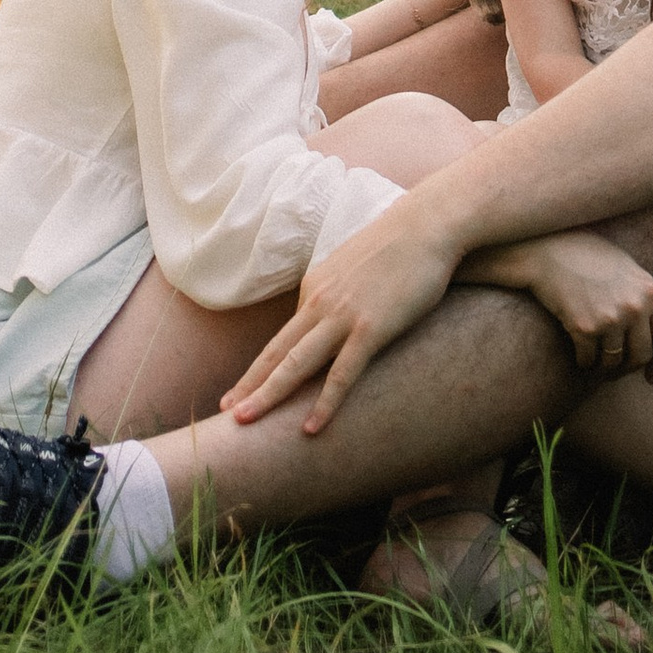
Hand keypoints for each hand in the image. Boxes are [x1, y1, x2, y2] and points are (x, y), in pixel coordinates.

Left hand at [222, 196, 459, 432]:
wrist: (427, 223)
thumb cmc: (400, 244)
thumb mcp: (356, 266)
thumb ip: (340, 292)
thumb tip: (337, 317)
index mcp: (315, 286)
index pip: (284, 336)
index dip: (262, 366)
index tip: (243, 390)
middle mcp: (320, 302)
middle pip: (276, 352)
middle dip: (249, 384)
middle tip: (224, 413)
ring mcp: (343, 316)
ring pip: (296, 363)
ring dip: (267, 394)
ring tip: (242, 421)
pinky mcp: (371, 328)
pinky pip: (343, 374)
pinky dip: (325, 403)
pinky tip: (311, 428)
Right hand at [507, 230, 652, 377]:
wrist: (552, 250)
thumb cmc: (589, 257)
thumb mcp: (628, 272)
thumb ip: (643, 300)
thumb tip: (652, 337)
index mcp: (650, 292)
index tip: (651, 377)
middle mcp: (635, 307)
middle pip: (640, 356)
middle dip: (628, 369)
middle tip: (616, 372)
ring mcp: (611, 318)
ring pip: (614, 363)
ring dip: (604, 369)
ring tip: (596, 365)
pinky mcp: (585, 327)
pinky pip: (589, 360)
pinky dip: (584, 363)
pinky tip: (580, 357)